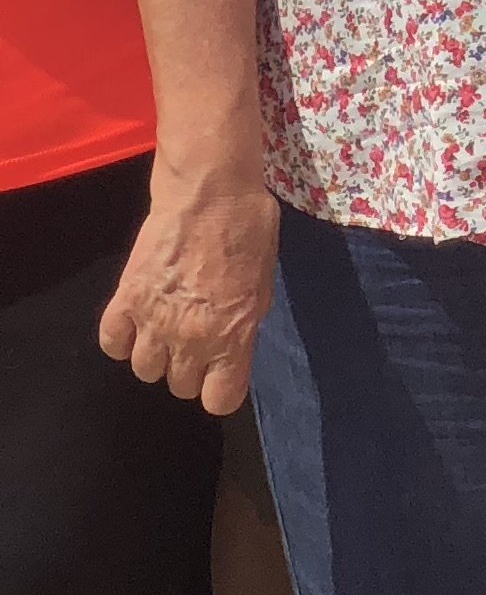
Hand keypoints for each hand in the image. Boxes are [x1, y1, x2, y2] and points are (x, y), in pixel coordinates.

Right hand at [99, 157, 278, 413]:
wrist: (209, 193)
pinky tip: (137, 322)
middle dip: (191, 369)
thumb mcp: (265, 282)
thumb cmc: (250, 230)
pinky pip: (112, 343)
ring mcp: (153, 322)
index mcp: (232, 336)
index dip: (222, 389)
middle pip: (180, 386)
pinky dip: (123, 339)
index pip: (220, 400)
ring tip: (167, 329)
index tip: (223, 375)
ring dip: (157, 355)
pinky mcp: (124, 300)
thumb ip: (245, 323)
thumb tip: (234, 347)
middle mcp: (190, 338)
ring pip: (144, 370)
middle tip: (197, 340)